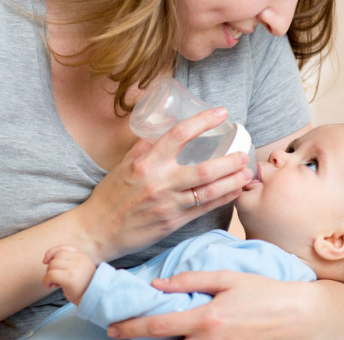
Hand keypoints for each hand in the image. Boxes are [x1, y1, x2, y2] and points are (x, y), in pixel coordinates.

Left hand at [42, 245, 96, 304]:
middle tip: (54, 279)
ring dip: (48, 275)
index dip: (51, 252)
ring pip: (52, 265)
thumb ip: (68, 262)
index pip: (63, 248)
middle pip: (56, 257)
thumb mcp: (79, 269)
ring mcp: (75, 268)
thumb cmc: (82, 286)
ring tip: (54, 284)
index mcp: (82, 256)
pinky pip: (51, 275)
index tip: (45, 261)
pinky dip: (46, 281)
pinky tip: (49, 286)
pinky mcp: (70, 279)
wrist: (92, 299)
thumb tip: (47, 260)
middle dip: (50, 267)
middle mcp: (79, 259)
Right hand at [72, 108, 252, 261]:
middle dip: (229, 160)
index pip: (179, 134)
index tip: (221, 113)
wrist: (98, 230)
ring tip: (246, 172)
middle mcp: (159, 182)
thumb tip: (163, 126)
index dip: (204, 121)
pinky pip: (203, 208)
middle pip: (204, 168)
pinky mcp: (172, 222)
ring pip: (208, 190)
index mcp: (146, 162)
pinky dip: (222, 199)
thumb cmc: (110, 195)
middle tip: (243, 152)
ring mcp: (167, 204)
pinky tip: (234, 191)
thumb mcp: (123, 164)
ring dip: (232, 181)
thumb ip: (145, 146)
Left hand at [107, 271, 343, 339]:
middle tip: (121, 333)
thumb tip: (158, 284)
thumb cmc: (265, 292)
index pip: (158, 328)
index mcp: (207, 320)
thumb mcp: (228, 278)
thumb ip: (191, 280)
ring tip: (146, 336)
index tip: (113, 328)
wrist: (301, 316)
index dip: (132, 329)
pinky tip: (180, 336)